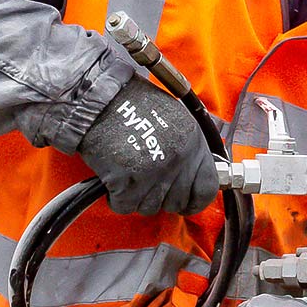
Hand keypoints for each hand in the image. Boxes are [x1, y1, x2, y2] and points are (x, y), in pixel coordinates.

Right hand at [76, 77, 217, 216]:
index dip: (195, 201)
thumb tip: (190, 177)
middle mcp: (179, 159)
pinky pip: (126, 206)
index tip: (186, 204)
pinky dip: (116, 197)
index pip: (207, 188)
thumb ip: (186, 150)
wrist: (100, 99)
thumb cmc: (131, 104)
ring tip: (128, 172)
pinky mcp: (129, 182)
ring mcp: (156, 172)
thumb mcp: (174, 119)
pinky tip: (113, 177)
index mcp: (194, 142)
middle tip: (145, 182)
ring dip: (137, 197)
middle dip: (160, 198)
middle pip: (177, 202)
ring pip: (150, 207)